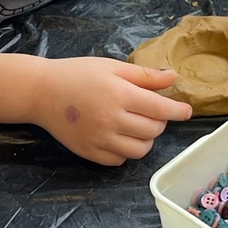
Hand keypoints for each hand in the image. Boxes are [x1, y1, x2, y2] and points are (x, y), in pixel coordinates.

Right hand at [36, 57, 192, 164]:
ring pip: (140, 150)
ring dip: (145, 139)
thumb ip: (144, 76)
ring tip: (136, 125)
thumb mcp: (111, 67)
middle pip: (153, 130)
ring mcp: (100, 139)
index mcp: (119, 94)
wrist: (41, 92)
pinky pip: (120, 160)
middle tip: (149, 110)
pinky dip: (126, 151)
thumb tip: (173, 78)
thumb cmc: (77, 74)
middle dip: (159, 121)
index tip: (186, 111)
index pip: (161, 109)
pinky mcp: (89, 153)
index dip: (178, 111)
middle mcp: (111, 119)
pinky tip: (119, 136)